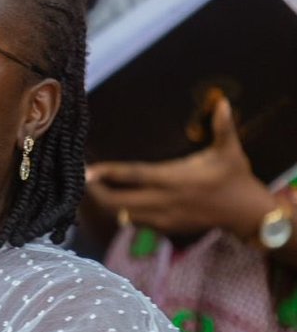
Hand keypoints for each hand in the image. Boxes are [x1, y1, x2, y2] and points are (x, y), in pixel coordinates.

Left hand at [86, 97, 274, 239]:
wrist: (245, 214)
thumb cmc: (235, 178)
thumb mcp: (230, 151)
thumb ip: (223, 127)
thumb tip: (224, 101)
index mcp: (175, 178)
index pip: (135, 176)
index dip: (109, 174)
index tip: (89, 171)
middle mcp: (165, 200)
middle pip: (120, 202)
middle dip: (98, 194)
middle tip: (86, 181)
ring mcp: (165, 218)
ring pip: (125, 216)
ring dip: (110, 205)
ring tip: (97, 191)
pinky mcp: (168, 229)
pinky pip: (138, 224)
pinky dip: (126, 215)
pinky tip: (119, 204)